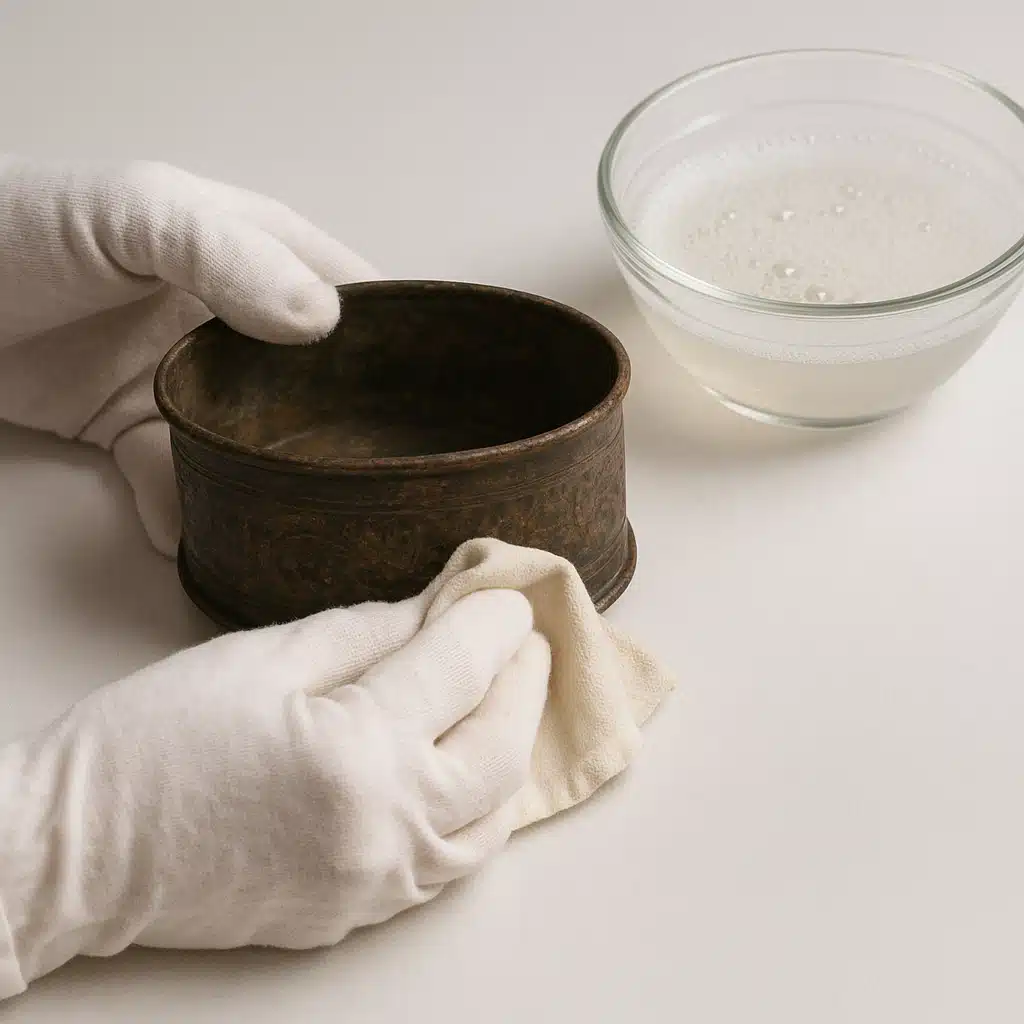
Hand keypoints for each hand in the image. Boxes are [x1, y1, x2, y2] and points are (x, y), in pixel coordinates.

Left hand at [0, 156, 376, 555]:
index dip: (399, 348)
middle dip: (344, 435)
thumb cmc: (21, 222)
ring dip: (272, 486)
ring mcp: (188, 379)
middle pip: (316, 386)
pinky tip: (199, 537)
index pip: (356, 297)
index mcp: (257, 252)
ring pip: (255, 442)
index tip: (438, 407)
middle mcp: (235, 320)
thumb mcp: (138, 212)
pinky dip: (189, 511)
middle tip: (378, 488)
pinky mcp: (134, 428)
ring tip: (300, 527)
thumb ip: (231, 256)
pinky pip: (179, 477)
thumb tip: (326, 326)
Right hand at [0, 589, 549, 997]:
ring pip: (490, 820)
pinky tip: (469, 773)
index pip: (460, 671)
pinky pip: (447, 866)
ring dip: (512, 750)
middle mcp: (382, 826)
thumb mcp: (263, 657)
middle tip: (524, 640)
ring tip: (509, 699)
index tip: (508, 594)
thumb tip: (434, 611)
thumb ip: (367, 631)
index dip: (493, 623)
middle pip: (499, 749)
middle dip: (523, 683)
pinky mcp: (356, 913)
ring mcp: (374, 882)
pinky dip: (475, 811)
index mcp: (355, 750)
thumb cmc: (153, 740)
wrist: (78, 852)